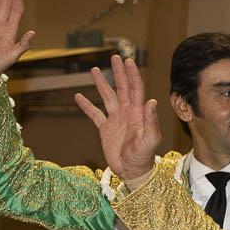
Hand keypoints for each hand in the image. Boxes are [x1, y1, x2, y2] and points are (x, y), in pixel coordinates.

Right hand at [75, 55, 160, 186]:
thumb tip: (151, 101)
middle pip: (122, 88)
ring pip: (107, 97)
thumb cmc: (144, 158)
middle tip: (114, 57)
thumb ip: (151, 121)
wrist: (132, 171)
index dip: (132, 75)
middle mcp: (127, 113)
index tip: (128, 61)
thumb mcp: (150, 140)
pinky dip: (86, 105)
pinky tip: (78, 96)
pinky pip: (94, 114)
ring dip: (102, 84)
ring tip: (95, 70)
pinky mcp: (105, 129)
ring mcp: (116, 120)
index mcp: (138, 113)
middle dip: (119, 73)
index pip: (135, 89)